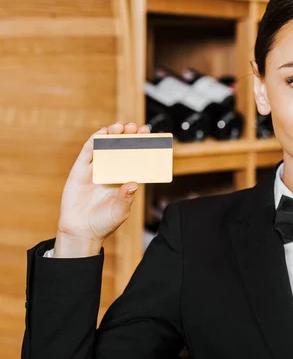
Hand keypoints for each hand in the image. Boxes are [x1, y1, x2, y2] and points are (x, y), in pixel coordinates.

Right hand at [54, 122, 149, 257]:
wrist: (81, 231)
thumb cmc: (104, 222)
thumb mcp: (120, 211)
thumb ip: (126, 197)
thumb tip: (133, 184)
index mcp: (123, 178)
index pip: (134, 157)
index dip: (141, 145)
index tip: (147, 134)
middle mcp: (111, 171)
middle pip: (120, 148)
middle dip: (128, 136)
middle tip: (135, 127)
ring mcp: (95, 169)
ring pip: (104, 146)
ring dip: (112, 134)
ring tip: (121, 126)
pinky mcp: (80, 170)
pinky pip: (87, 152)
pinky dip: (94, 141)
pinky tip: (102, 133)